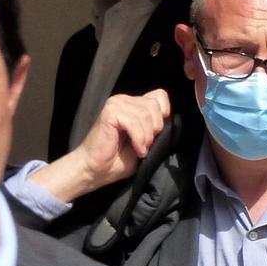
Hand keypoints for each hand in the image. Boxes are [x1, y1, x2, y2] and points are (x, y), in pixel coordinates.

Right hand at [30, 89, 172, 201]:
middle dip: (155, 129)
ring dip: (147, 137)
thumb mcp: (145, 141)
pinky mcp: (109, 112)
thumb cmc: (118, 159)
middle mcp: (124, 101)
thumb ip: (155, 128)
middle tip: (145, 144)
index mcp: (133, 105)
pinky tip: (136, 149)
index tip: (156, 132)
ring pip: (146, 114)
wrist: (95, 169)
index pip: (160, 96)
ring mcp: (116, 104)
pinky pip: (134, 122)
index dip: (163, 114)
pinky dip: (139, 139)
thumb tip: (171, 121)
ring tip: (140, 149)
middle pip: (155, 106)